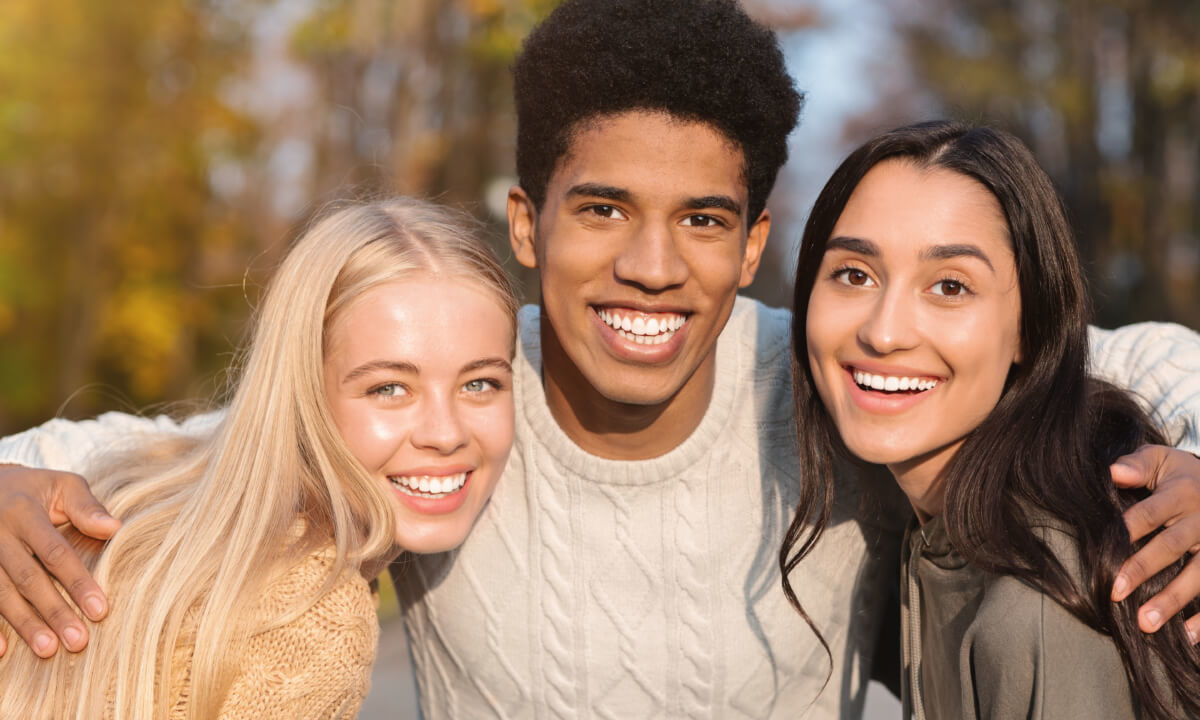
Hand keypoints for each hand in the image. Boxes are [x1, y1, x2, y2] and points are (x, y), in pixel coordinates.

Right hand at [0, 464, 119, 656]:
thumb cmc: (33, 490)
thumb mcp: (61, 485)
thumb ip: (86, 506)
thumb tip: (115, 528)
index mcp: (24, 512)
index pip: (56, 552)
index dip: (78, 582)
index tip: (100, 610)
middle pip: (28, 579)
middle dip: (54, 611)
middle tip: (78, 641)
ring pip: (1, 594)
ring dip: (24, 624)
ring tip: (47, 650)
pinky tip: (3, 649)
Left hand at [1109, 445, 1199, 642]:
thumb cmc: (1182, 475)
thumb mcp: (1163, 460)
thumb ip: (1137, 464)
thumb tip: (1112, 472)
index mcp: (1182, 492)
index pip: (1150, 513)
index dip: (1127, 530)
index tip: (1104, 548)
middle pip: (1171, 545)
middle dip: (1143, 568)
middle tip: (1115, 592)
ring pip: (1198, 573)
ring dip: (1173, 600)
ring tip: (1146, 624)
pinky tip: (1188, 637)